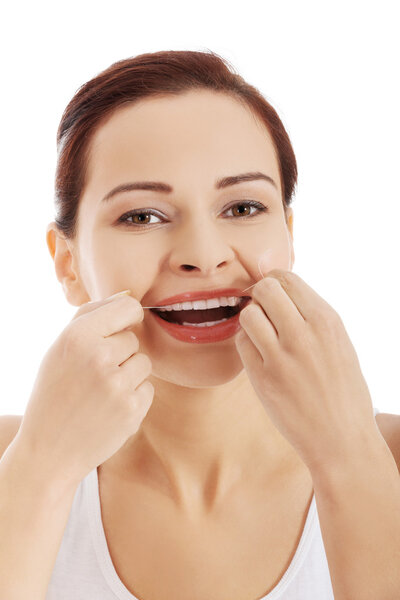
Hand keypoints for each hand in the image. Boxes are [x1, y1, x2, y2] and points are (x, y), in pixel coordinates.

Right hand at [16, 291, 153, 485]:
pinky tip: (110, 408)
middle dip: (120, 353)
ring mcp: (118, 385)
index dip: (128, 317)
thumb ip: (91, 316)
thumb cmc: (54, 393)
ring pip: (144, 362)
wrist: (49, 451)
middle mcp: (99, 357)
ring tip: (102, 392)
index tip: (120, 328)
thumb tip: (128, 297)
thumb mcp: (60, 348)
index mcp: (78, 336)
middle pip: (134, 339)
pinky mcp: (133, 409)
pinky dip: (134, 397)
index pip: (128, 307)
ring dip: (129, 375)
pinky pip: (148, 388)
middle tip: (95, 375)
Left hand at [235, 269, 377, 474]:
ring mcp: (282, 357)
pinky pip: (242, 343)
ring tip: (263, 338)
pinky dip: (247, 345)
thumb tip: (279, 289)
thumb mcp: (339, 343)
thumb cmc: (343, 391)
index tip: (272, 296)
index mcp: (328, 321)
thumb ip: (310, 316)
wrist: (342, 440)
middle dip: (260, 297)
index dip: (274, 283)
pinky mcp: (263, 379)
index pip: (287, 278)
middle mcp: (305, 334)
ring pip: (249, 314)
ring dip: (251, 321)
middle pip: (265, 289)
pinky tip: (260, 357)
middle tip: (265, 315)